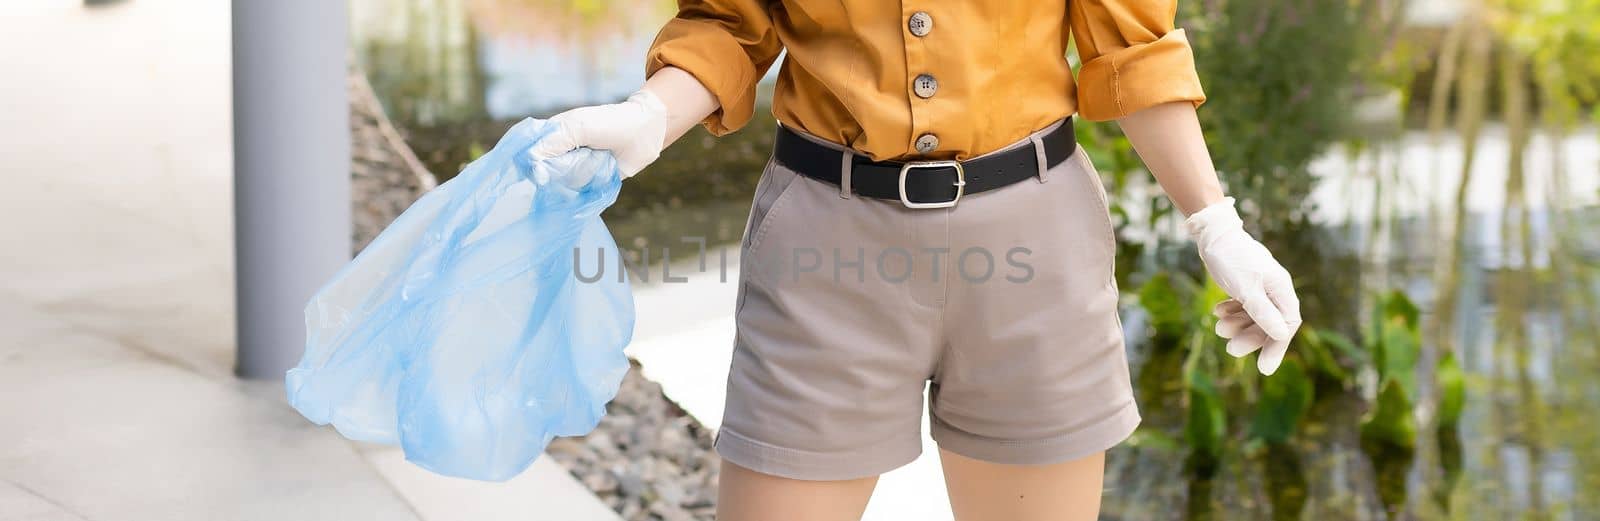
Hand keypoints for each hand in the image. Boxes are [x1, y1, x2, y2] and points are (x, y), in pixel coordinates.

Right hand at [529, 90, 668, 177]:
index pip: (526, 154)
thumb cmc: (608, 123)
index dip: (527, 164)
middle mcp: (559, 154)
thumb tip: (533, 170)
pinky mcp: (588, 182)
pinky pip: (579, 192)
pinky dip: (588, 184)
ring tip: (596, 158)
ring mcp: (573, 169)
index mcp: (551, 135)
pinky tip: (601, 169)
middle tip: (581, 156)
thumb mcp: (576, 128)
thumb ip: (550, 145)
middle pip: (542, 173)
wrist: (643, 132)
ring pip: (561, 184)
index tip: (538, 171)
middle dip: (558, 170)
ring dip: (578, 174)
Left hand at [1186, 198, 1301, 374]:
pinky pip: (1243, 307)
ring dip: (1237, 326)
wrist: (1213, 234)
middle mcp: (1274, 290)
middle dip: (1250, 338)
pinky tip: (1217, 312)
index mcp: (1281, 289)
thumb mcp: (1246, 288)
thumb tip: (1283, 335)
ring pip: (1254, 317)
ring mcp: (1260, 288)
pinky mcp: (1246, 285)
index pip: (1287, 325)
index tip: (1263, 369)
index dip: (1276, 348)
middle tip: (1230, 349)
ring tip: (1218, 327)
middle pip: (1269, 324)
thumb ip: (1263, 312)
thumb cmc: (1232, 259)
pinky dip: (1231, 313)